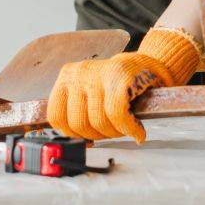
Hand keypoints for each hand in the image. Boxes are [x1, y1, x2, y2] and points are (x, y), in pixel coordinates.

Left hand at [46, 27, 201, 142]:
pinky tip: (137, 130)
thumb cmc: (118, 84)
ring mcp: (98, 73)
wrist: (147, 64)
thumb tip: (70, 140)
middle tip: (113, 130)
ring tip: (125, 127)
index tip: (88, 135)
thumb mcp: (88, 93)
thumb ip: (77, 111)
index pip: (56, 116)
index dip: (73, 133)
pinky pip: (117, 114)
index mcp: (67, 77)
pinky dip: (129, 128)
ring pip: (98, 121)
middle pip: (78, 123)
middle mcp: (79, 73)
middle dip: (98, 135)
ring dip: (115, 132)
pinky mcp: (119, 76)